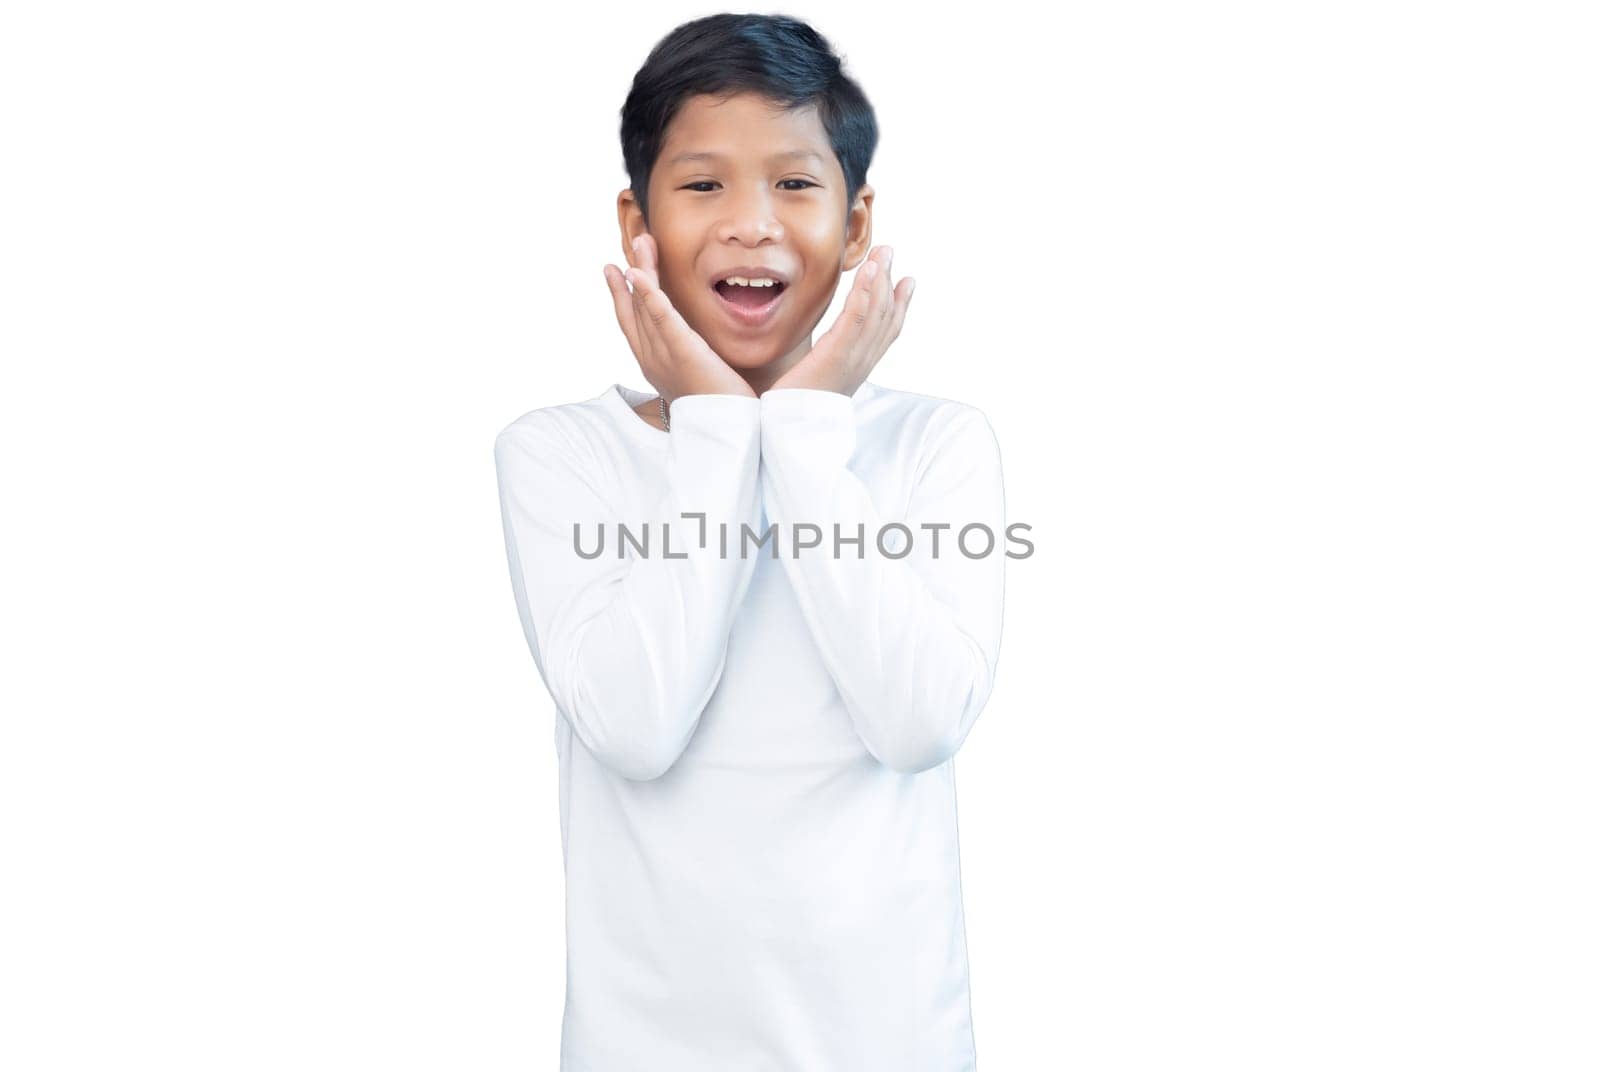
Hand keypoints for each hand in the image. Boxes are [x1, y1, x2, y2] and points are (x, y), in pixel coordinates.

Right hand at [602, 233, 754, 402]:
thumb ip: (691, 360)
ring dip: (640, 272)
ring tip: (639, 244)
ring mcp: (663, 356)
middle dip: (630, 275)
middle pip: (634, 310)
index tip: (620, 270)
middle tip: (629, 244)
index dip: (624, 296)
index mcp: (654, 365)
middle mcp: (651, 360)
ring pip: (644, 307)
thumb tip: (696, 348)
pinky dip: (648, 295)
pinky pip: (662, 318)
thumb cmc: (717, 411)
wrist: (726, 433)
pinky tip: (639, 275)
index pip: (634, 325)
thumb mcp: (697, 380)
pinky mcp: (682, 352)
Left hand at [771, 245, 914, 395]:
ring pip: (875, 313)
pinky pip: (855, 319)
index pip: (887, 331)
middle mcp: (862, 362)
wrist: (788, 428)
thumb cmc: (797, 405)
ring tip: (882, 252)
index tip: (906, 281)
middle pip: (885, 316)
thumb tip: (826, 348)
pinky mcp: (837, 356)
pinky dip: (865, 294)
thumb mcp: (818, 376)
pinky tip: (867, 272)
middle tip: (889, 252)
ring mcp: (852, 359)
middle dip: (890, 282)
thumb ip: (827, 358)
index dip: (900, 305)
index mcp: (859, 366)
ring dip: (880, 280)